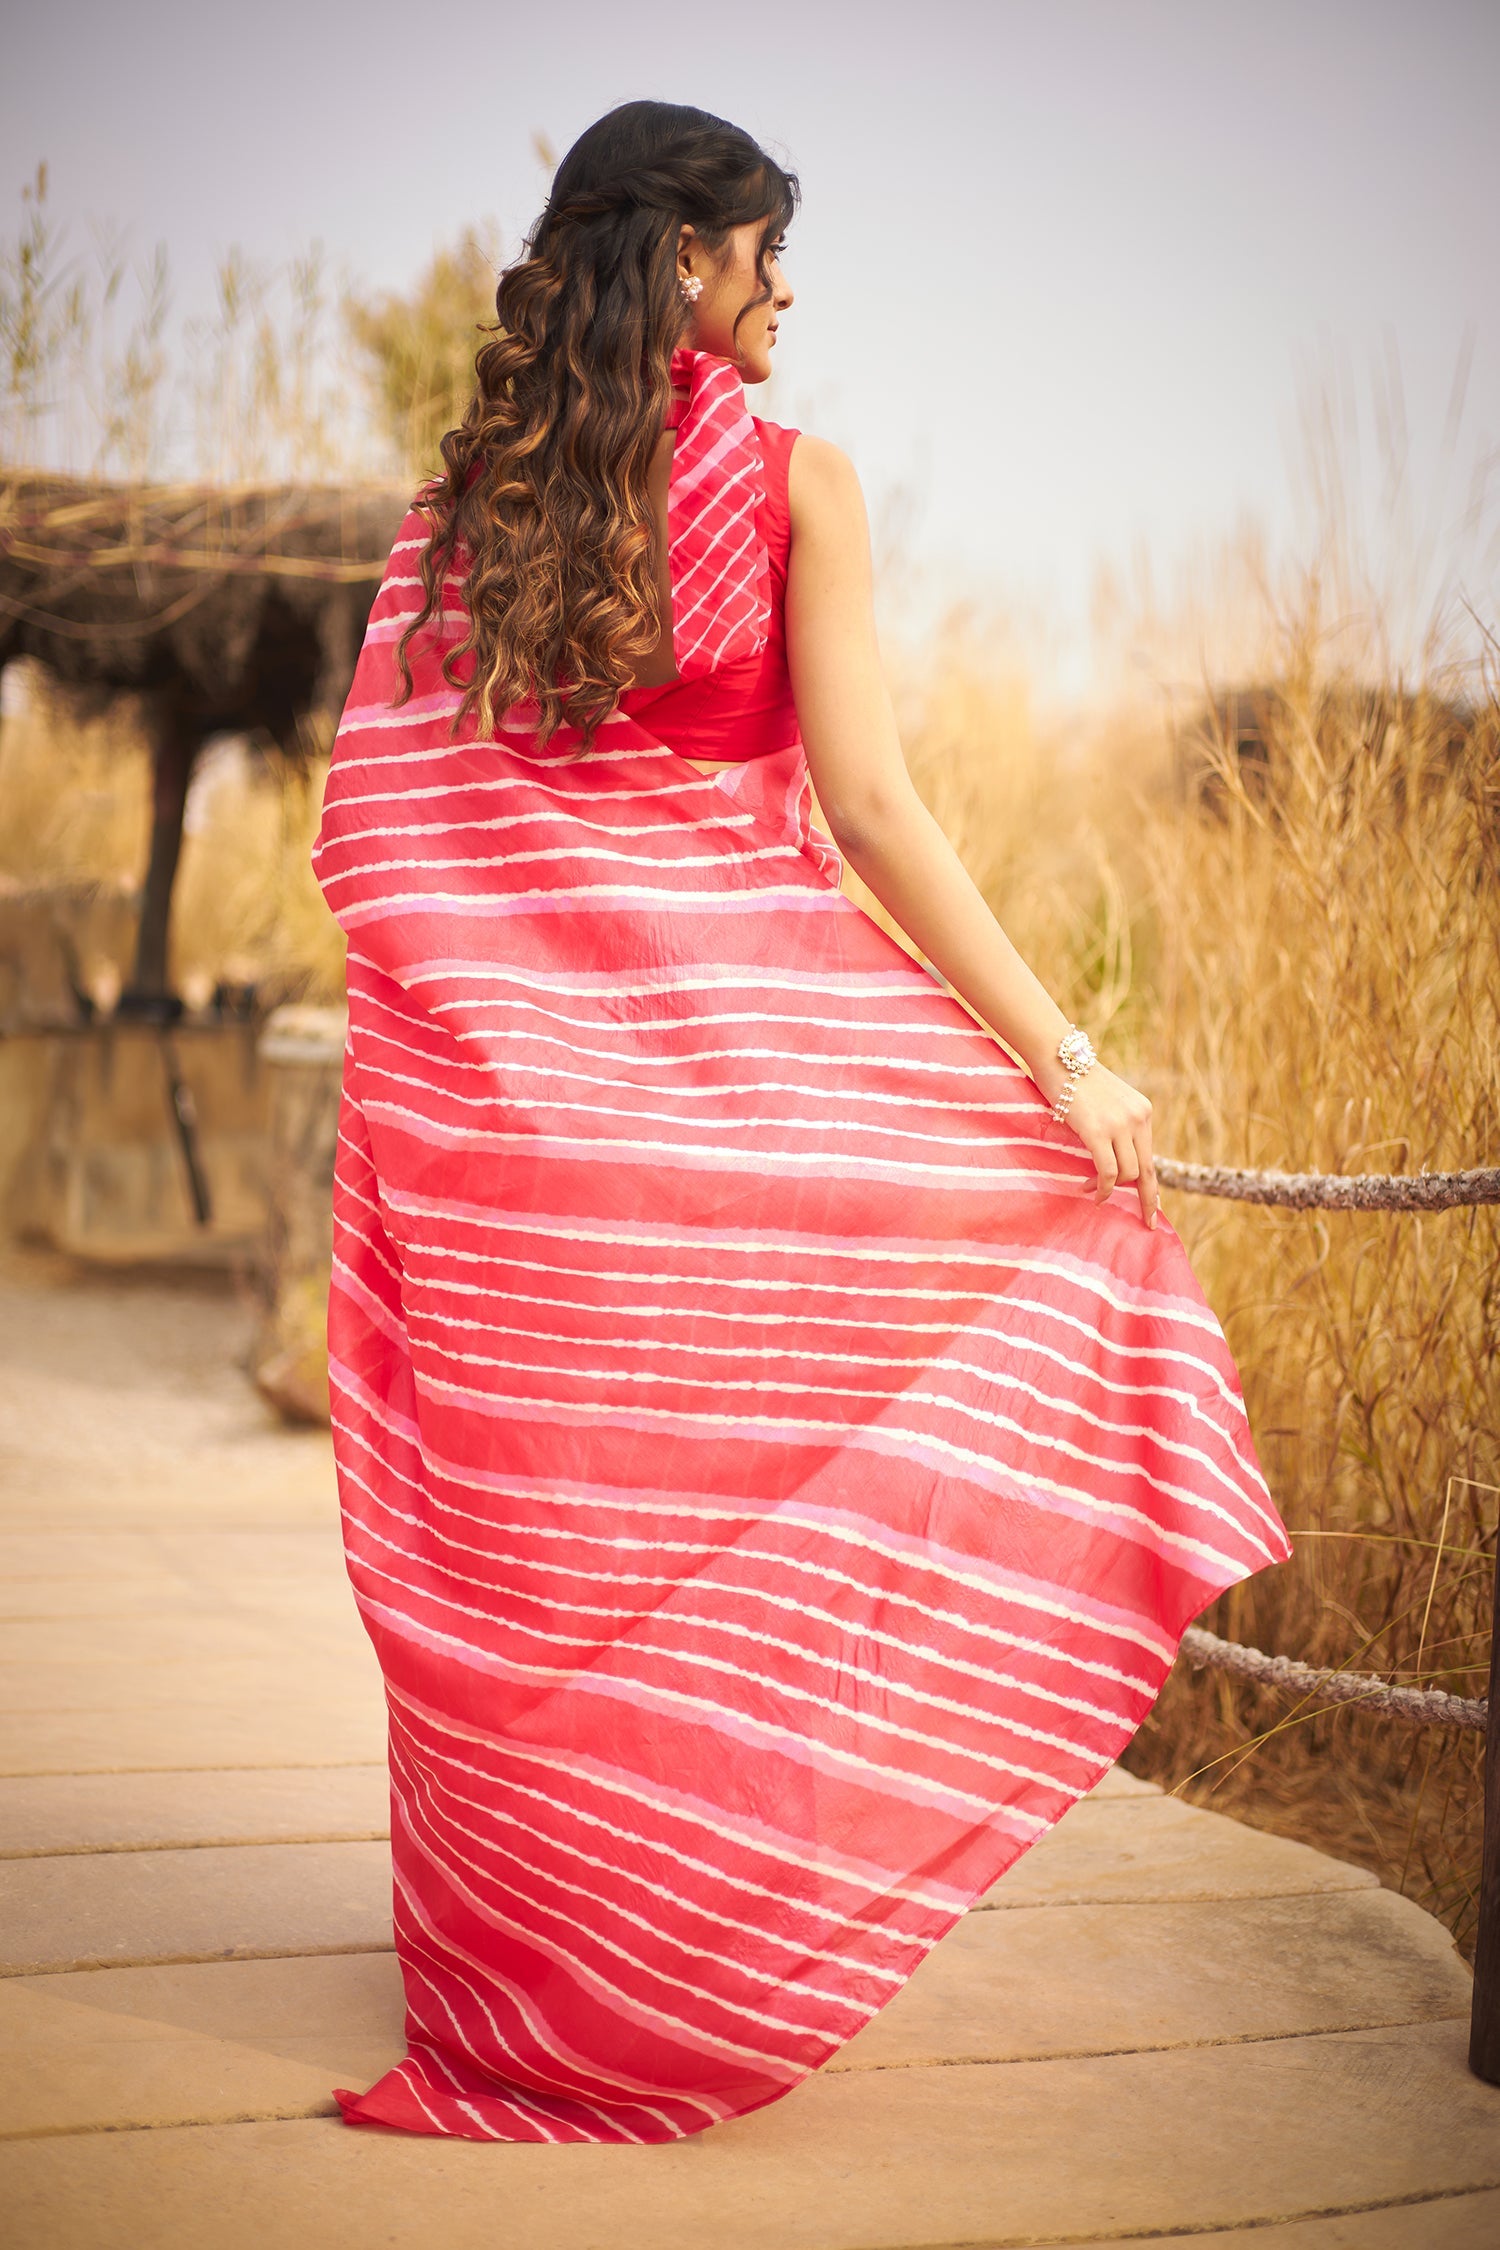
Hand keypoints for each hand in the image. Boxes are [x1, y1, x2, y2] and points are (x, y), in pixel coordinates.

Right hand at [1052, 1062, 1158, 1228]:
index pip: (1150, 1157)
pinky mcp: (1097, 1131)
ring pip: (1127, 1174)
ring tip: (1089, 1190)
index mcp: (1142, 1111)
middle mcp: (1137, 1118)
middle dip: (1146, 1199)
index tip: (1155, 1207)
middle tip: (1144, 1222)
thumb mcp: (1105, 1104)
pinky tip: (1091, 1194)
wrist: (1058, 1056)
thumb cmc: (1073, 1079)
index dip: (1152, 1186)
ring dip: (1109, 1189)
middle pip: (1146, 1170)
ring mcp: (1119, 1124)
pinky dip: (1102, 1188)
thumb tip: (1114, 1163)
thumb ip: (1115, 1127)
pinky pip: (1108, 1171)